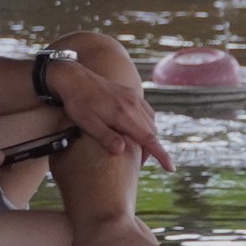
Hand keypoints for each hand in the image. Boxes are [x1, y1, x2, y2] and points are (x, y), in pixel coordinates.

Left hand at [51, 59, 175, 171]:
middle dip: (150, 150)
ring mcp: (133, 98)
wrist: (74, 78)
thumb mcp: (87, 123)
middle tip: (137, 164)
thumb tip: (122, 151)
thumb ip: (105, 137)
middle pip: (151, 133)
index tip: (171, 168)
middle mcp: (133, 105)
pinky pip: (146, 112)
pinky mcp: (130, 94)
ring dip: (148, 138)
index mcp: (123, 114)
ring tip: (137, 150)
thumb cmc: (77, 103)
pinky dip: (146, 125)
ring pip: (150, 123)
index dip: (161, 155)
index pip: (148, 139)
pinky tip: (137, 131)